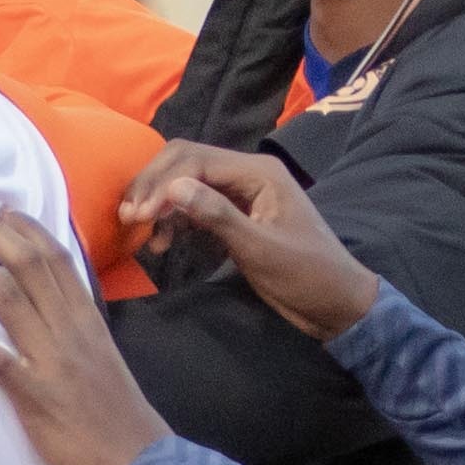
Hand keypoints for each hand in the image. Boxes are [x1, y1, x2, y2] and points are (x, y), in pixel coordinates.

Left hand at [0, 191, 171, 464]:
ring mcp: (52, 362)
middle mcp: (69, 331)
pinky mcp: (37, 398)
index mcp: (87, 320)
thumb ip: (76, 327)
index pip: (57, 259)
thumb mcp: (101, 356)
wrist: (142, 464)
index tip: (1, 208)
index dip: (26, 229)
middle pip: (29, 265)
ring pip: (9, 301)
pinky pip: (0, 364)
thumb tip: (49, 304)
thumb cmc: (117, 414)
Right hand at [124, 142, 381, 341]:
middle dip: (154, 186)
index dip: (161, 183)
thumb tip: (173, 188)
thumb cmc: (307, 276)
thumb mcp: (261, 249)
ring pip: (187, 183)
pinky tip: (163, 242)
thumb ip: (218, 216)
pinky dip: (175, 219)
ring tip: (143, 234)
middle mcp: (248, 174)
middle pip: (187, 162)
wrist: (336, 304)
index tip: (137, 216)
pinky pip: (196, 206)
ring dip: (161, 203)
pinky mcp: (236, 217)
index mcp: (259, 173)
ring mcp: (242, 195)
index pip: (196, 159)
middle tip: (128, 218)